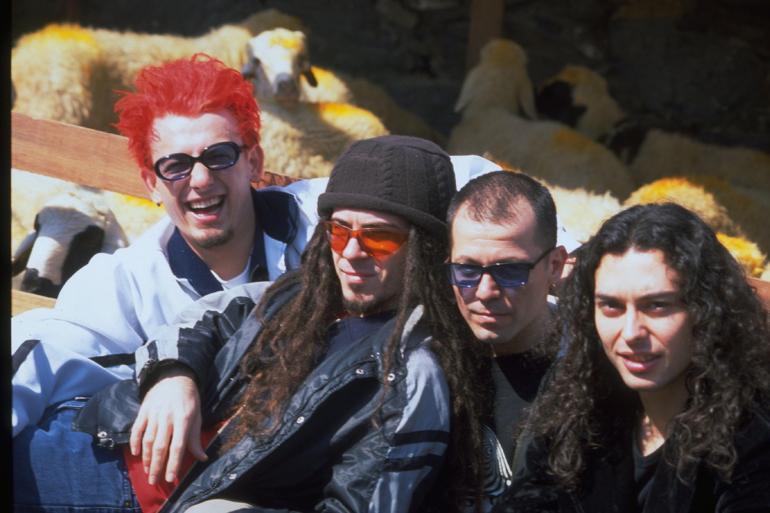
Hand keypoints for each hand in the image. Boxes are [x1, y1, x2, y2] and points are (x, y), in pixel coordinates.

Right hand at [129, 366, 207, 484]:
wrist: (174, 376)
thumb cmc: (189, 398)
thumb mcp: (196, 415)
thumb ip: (195, 438)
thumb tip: (202, 457)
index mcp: (183, 419)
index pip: (178, 446)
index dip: (174, 463)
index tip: (172, 478)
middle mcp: (167, 418)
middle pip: (160, 446)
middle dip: (157, 466)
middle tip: (154, 481)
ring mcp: (154, 414)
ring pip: (147, 440)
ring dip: (146, 458)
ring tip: (148, 471)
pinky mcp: (144, 411)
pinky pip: (137, 429)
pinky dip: (134, 442)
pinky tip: (135, 454)